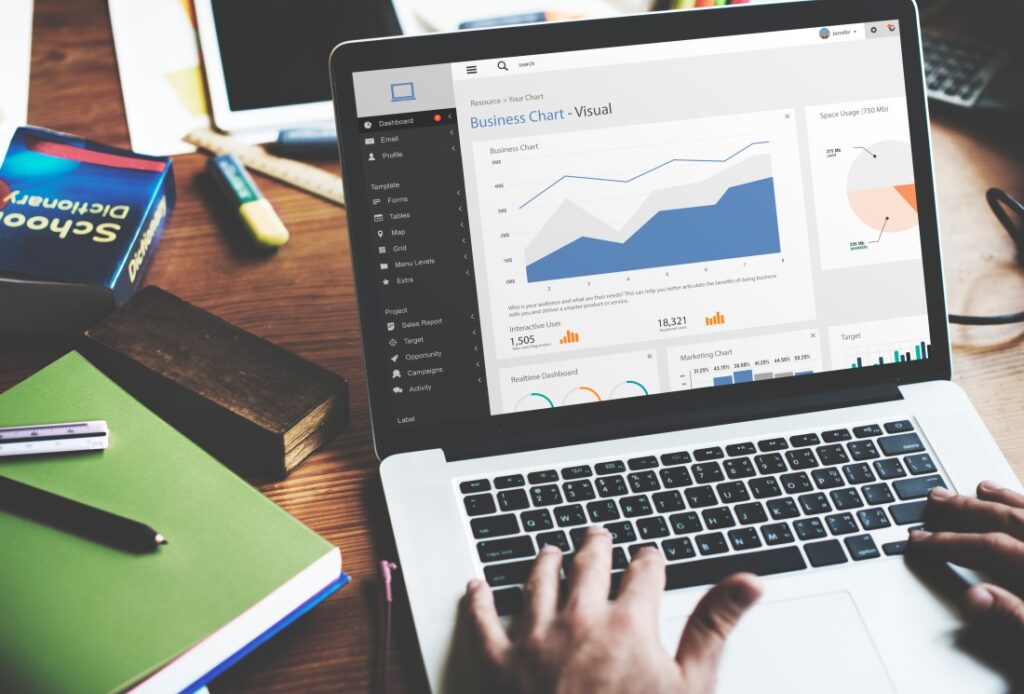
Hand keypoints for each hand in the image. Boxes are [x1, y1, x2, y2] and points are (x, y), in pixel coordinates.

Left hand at [464, 526, 761, 693]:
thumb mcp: (691, 687)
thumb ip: (714, 626)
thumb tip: (749, 582)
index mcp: (628, 623)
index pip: (643, 572)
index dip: (649, 561)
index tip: (650, 558)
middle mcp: (578, 620)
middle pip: (588, 564)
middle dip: (596, 547)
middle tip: (597, 536)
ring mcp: (534, 638)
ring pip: (537, 580)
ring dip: (544, 561)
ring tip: (549, 551)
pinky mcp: (497, 662)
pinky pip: (482, 619)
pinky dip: (479, 598)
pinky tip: (478, 586)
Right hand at [907, 480, 1023, 631]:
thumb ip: (1016, 618)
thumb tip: (973, 598)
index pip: (990, 547)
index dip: (949, 542)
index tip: (919, 541)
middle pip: (1009, 521)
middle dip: (967, 510)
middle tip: (936, 499)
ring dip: (1004, 501)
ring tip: (981, 489)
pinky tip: (1023, 506)